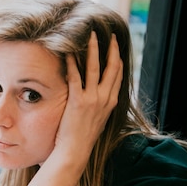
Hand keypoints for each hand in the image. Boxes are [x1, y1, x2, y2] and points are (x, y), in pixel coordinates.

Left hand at [54, 32, 122, 161]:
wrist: (75, 151)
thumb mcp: (98, 120)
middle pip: (112, 67)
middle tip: (108, 34)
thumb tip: (98, 99)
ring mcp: (92, 99)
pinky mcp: (78, 101)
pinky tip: (68, 52)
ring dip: (93, 49)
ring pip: (95, 68)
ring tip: (90, 36)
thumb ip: (100, 107)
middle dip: (110, 49)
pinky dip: (72, 63)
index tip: (115, 47)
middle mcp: (105, 98)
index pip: (118, 75)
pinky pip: (75, 77)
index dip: (117, 59)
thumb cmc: (83, 138)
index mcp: (112, 102)